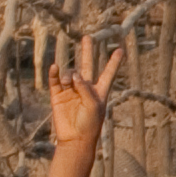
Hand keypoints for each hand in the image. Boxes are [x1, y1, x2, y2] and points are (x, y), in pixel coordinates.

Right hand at [43, 33, 123, 150]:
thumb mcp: (94, 105)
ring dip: (69, 75)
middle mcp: (85, 88)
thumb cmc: (90, 124)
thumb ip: (86, 88)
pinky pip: (55, 80)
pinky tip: (55, 67)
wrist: (75, 139)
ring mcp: (70, 90)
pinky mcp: (57, 95)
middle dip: (88, 52)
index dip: (114, 62)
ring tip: (69, 82)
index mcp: (100, 91)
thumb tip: (74, 75)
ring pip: (70, 74)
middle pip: (87, 65)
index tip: (120, 50)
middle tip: (88, 37)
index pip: (108, 73)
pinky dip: (55, 73)